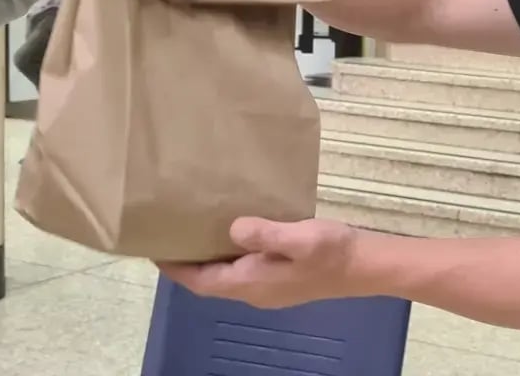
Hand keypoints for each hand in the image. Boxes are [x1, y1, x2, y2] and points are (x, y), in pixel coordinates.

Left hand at [157, 217, 361, 308]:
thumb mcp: (298, 237)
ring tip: (199, 228)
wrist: (365, 266)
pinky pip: (244, 269)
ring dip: (209, 257)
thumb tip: (231, 228)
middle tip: (173, 231)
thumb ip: (263, 233)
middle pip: (209, 280)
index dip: (174, 267)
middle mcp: (254, 291)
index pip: (199, 281)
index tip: (154, 247)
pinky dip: (230, 254)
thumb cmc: (331, 252)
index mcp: (251, 282)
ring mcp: (269, 287)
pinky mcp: (282, 279)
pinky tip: (238, 232)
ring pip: (227, 275)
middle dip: (188, 261)